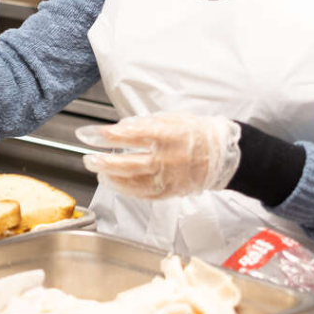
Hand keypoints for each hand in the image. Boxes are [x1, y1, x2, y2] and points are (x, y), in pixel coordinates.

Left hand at [81, 113, 240, 199]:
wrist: (224, 155)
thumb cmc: (198, 133)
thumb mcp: (173, 118)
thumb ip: (146, 124)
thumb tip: (121, 128)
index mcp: (168, 136)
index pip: (132, 135)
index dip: (109, 135)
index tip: (92, 134)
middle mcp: (168, 159)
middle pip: (129, 163)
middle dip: (104, 161)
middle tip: (88, 158)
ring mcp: (170, 178)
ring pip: (134, 182)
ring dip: (112, 178)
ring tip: (99, 172)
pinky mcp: (172, 191)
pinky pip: (145, 194)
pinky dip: (128, 190)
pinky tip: (116, 185)